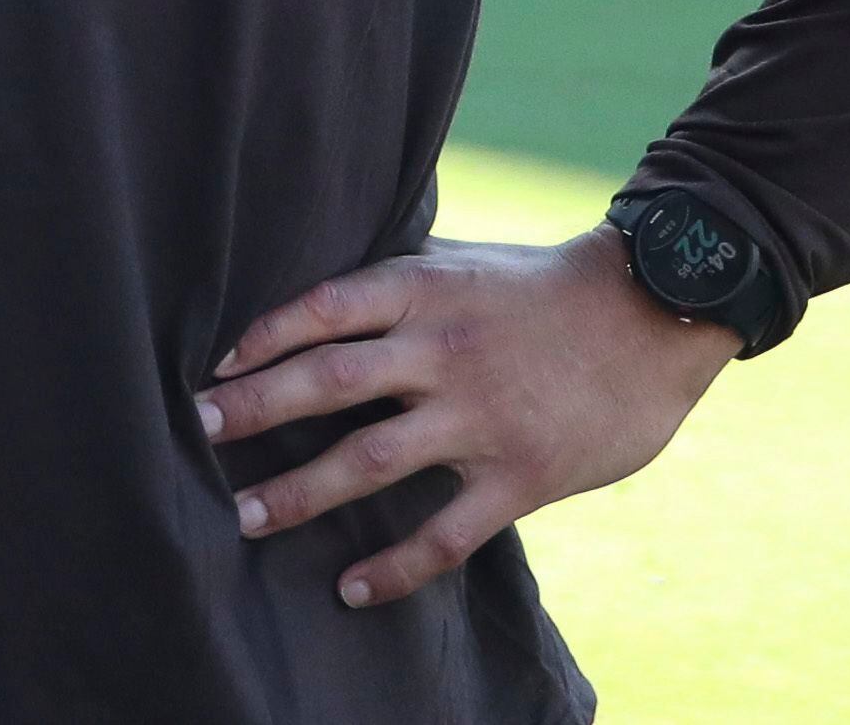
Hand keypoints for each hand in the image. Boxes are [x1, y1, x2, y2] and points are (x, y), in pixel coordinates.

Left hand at [198, 231, 730, 608]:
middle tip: (198, 433)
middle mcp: (442, 351)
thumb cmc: (543, 287)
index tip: (210, 364)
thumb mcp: (465, 261)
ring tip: (245, 518)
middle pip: (329, 381)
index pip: (323, 308)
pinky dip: (394, 565)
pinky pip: (444, 532)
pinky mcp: (520, 476)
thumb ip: (396, 281)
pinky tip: (350, 588)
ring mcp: (480, 417)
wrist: (652, 316)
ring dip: (301, 491)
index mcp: (424, 290)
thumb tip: (314, 296)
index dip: (262, 336)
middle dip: (256, 408)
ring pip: (372, 459)